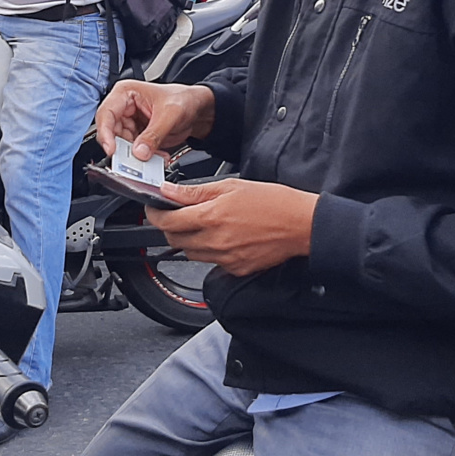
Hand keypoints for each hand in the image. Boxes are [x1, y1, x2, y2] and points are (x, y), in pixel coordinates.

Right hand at [96, 80, 214, 158]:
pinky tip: (157, 156)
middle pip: (111, 133)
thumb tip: (139, 152)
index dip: (105, 133)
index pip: (106, 114)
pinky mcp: (137, 136)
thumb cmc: (184, 99)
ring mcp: (130, 123)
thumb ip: (154, 135)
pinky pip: (134, 152)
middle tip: (133, 160)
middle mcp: (123, 108)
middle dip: (123, 148)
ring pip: (121, 145)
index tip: (112, 150)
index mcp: (125, 93)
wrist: (197, 109)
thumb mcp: (170, 115)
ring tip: (152, 157)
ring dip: (135, 155)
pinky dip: (144, 157)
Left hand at [148, 178, 317, 276]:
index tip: (153, 208)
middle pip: (174, 239)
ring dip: (189, 239)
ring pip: (190, 252)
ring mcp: (224, 258)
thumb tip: (169, 191)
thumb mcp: (231, 186)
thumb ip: (195, 191)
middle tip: (178, 213)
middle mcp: (214, 241)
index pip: (167, 221)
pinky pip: (211, 262)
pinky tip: (224, 237)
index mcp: (211, 217)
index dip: (154, 214)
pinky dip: (210, 250)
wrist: (301, 225)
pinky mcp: (235, 269)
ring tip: (205, 224)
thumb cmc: (273, 202)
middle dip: (170, 226)